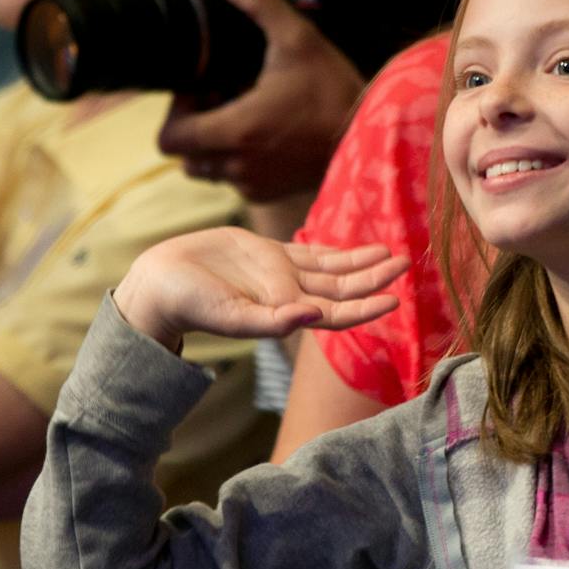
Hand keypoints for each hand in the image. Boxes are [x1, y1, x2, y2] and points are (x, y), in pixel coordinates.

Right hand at [111, 230, 404, 354]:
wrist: (162, 283)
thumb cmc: (193, 306)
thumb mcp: (233, 316)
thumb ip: (272, 320)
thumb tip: (313, 317)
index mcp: (286, 314)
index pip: (337, 314)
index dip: (366, 307)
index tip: (395, 297)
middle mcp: (289, 297)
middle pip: (343, 289)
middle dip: (374, 278)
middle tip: (406, 263)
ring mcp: (280, 275)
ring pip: (331, 270)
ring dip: (361, 263)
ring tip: (391, 253)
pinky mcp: (266, 255)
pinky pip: (310, 252)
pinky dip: (334, 250)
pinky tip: (356, 248)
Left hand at [157, 0, 366, 203]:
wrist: (374, 136)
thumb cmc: (334, 90)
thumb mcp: (297, 38)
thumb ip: (256, 1)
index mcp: (235, 129)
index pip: (169, 138)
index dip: (176, 112)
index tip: (202, 89)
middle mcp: (238, 165)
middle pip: (184, 156)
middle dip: (193, 128)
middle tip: (219, 101)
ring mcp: (254, 184)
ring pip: (208, 171)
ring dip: (213, 147)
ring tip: (241, 116)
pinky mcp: (270, 193)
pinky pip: (236, 183)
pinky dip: (238, 162)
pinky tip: (263, 134)